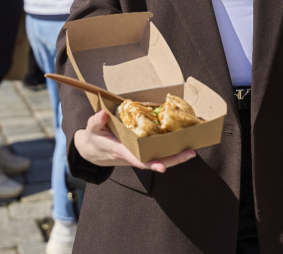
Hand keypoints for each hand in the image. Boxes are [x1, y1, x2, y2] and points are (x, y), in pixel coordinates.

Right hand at [74, 111, 196, 172]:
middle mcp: (132, 156)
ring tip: (191, 150)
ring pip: (158, 159)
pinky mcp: (140, 152)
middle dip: (173, 160)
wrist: (91, 151)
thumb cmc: (93, 139)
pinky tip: (180, 145)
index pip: (138, 160)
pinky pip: (156, 154)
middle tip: (190, 154)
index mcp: (120, 151)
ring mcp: (137, 155)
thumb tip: (102, 115)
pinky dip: (168, 151)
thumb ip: (96, 121)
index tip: (162, 167)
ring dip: (175, 157)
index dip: (151, 164)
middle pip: (155, 162)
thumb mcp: (91, 129)